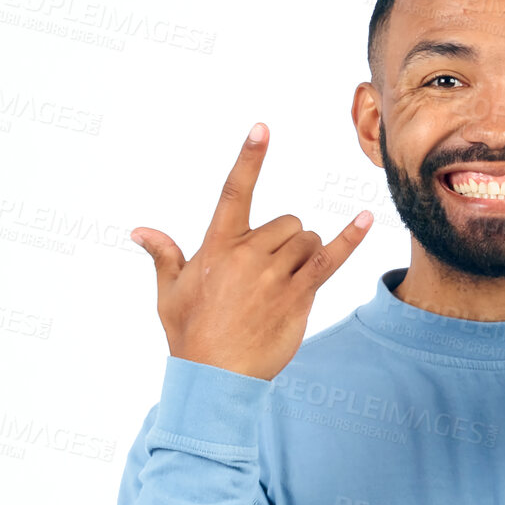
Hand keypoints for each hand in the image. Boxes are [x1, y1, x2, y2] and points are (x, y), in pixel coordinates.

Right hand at [132, 122, 372, 380]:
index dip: (249, 159)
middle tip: (267, 274)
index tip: (262, 128)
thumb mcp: (169, 293)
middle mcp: (248, 255)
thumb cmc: (190, 335)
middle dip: (284, 240)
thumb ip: (163, 255)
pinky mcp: (299, 295)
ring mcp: (276, 275)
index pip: (233, 192)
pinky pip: (331, 259)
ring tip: (282, 285)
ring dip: (303, 253)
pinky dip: (350, 238)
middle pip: (286, 222)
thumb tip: (139, 231)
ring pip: (307, 240)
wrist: (216, 376)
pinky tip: (365, 218)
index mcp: (217, 246)